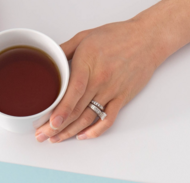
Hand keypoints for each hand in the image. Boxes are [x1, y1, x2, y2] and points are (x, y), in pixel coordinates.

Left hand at [35, 0, 189, 142]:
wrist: (147, 40)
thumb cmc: (117, 36)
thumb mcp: (86, 36)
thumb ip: (64, 49)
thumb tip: (47, 59)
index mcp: (87, 64)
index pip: (73, 91)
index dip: (62, 109)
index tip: (51, 122)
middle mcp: (100, 80)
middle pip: (76, 109)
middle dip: (57, 126)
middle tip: (42, 136)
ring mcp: (111, 91)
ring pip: (88, 117)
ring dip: (71, 131)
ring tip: (56, 139)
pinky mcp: (122, 98)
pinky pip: (108, 119)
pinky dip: (95, 131)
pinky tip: (83, 136)